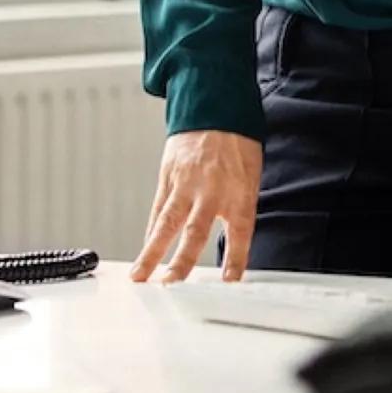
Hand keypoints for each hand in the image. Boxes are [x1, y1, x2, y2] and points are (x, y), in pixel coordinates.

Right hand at [130, 129, 263, 283]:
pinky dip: (150, 231)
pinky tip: (144, 249)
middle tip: (171, 285)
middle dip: (182, 262)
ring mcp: (187, 185)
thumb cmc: (238, 143)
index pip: (241, 233)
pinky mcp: (169, 177)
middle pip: (195, 232)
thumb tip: (234, 240)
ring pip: (167, 223)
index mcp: (240, 191)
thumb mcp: (251, 175)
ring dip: (152, 252)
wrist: (215, 107)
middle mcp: (212, 191)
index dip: (236, 259)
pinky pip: (158, 209)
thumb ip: (239, 207)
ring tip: (140, 275)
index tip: (230, 282)